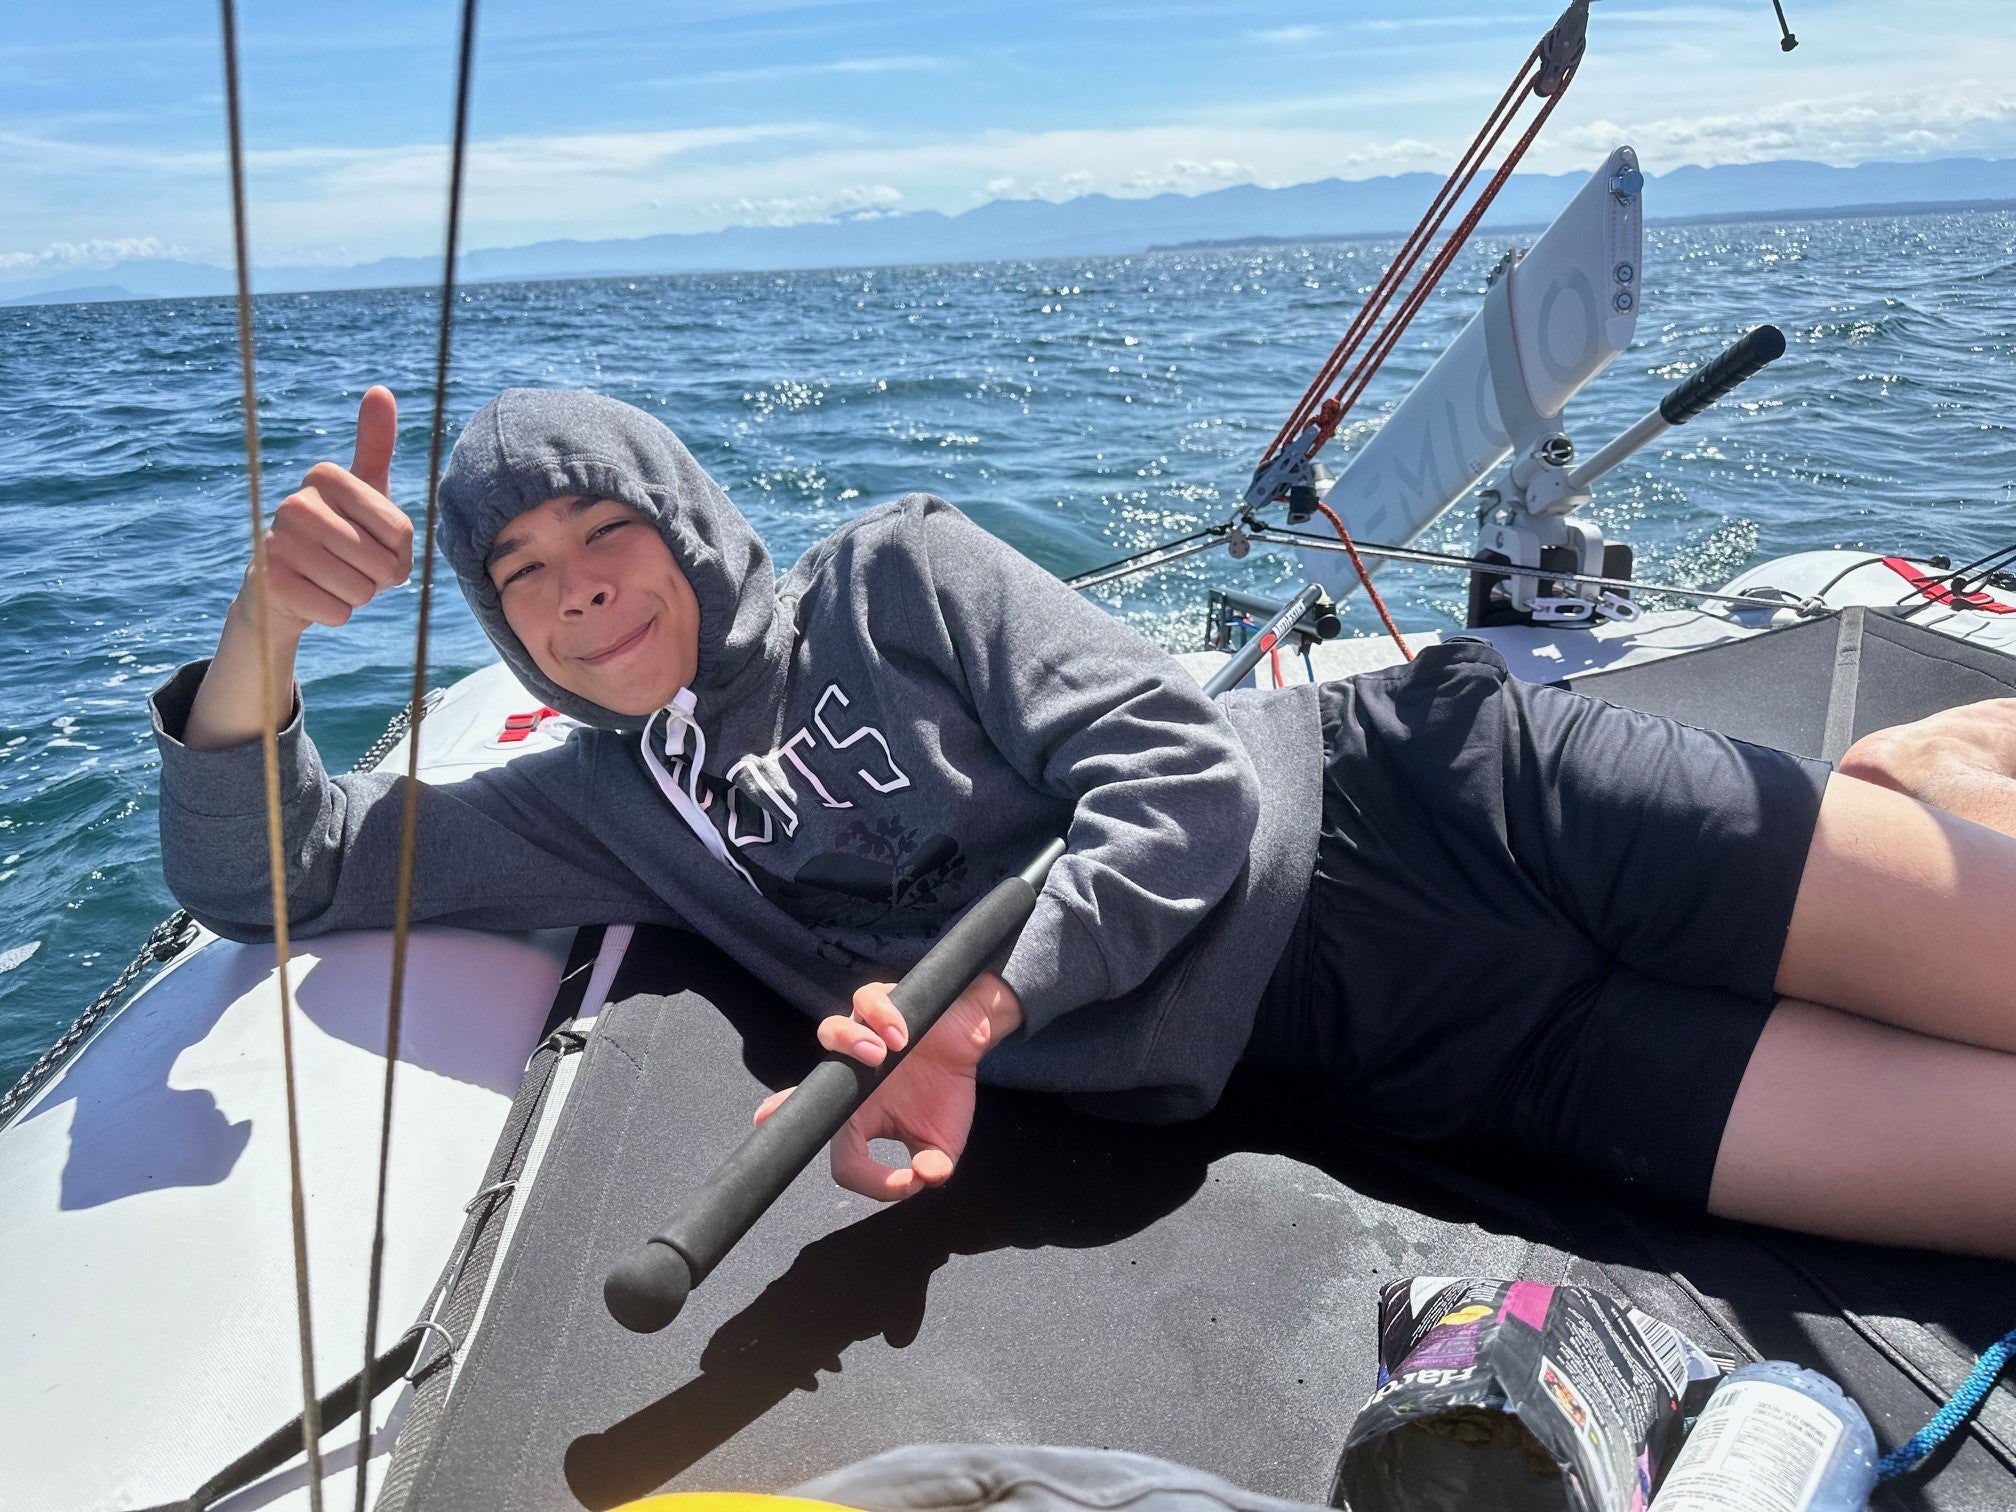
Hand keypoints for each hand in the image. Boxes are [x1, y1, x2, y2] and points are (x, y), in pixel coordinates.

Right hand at [239, 385, 411, 638]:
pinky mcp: (270, 584)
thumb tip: (380, 390)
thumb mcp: (364, 490)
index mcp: (324, 476)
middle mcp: (295, 502)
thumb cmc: (338, 534)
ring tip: (332, 579)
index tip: (374, 542)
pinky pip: (338, 613)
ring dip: (357, 596)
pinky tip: (314, 597)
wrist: (285, 586)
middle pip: (382, 562)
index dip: (399, 551)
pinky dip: (336, 614)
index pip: (401, 530)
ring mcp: (278, 542)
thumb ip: (374, 443)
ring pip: (361, 590)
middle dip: (378, 578)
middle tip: (352, 567)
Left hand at [754, 971, 1023, 1201]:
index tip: (903, 1183)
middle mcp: (850, 1076)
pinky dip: (881, 1017)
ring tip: (878, 1055)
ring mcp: (863, 1036)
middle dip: (784, 1103)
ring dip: (850, 1043)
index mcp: (858, 1115)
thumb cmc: (945, 1091)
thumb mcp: (943, 1143)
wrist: (967, 1042)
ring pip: (830, 1032)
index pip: (845, 1157)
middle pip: (809, 1087)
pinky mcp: (881, 1004)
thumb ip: (934, 1168)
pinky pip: (866, 1000)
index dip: (869, 1179)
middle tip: (765, 1115)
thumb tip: (923, 1177)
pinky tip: (901, 1036)